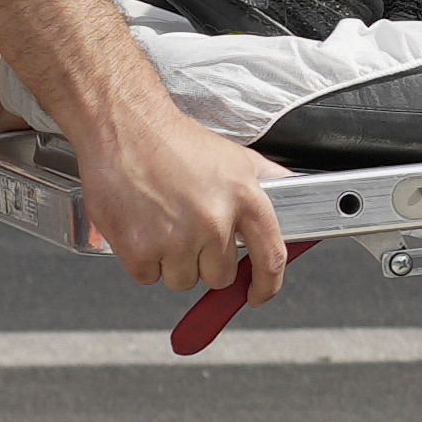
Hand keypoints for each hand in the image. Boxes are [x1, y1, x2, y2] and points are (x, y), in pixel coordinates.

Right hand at [77, 111, 293, 316]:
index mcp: (245, 199)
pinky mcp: (139, 248)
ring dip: (172, 261)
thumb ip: (268, 182)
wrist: (124, 127)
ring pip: (182, 279)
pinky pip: (147, 275)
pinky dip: (142, 259)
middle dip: (204, 262)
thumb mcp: (236, 158)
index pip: (271, 257)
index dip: (266, 285)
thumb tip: (298, 192)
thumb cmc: (174, 140)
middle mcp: (213, 221)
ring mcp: (176, 238)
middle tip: (188, 231)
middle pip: (219, 276)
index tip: (257, 294)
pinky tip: (141, 226)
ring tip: (163, 223)